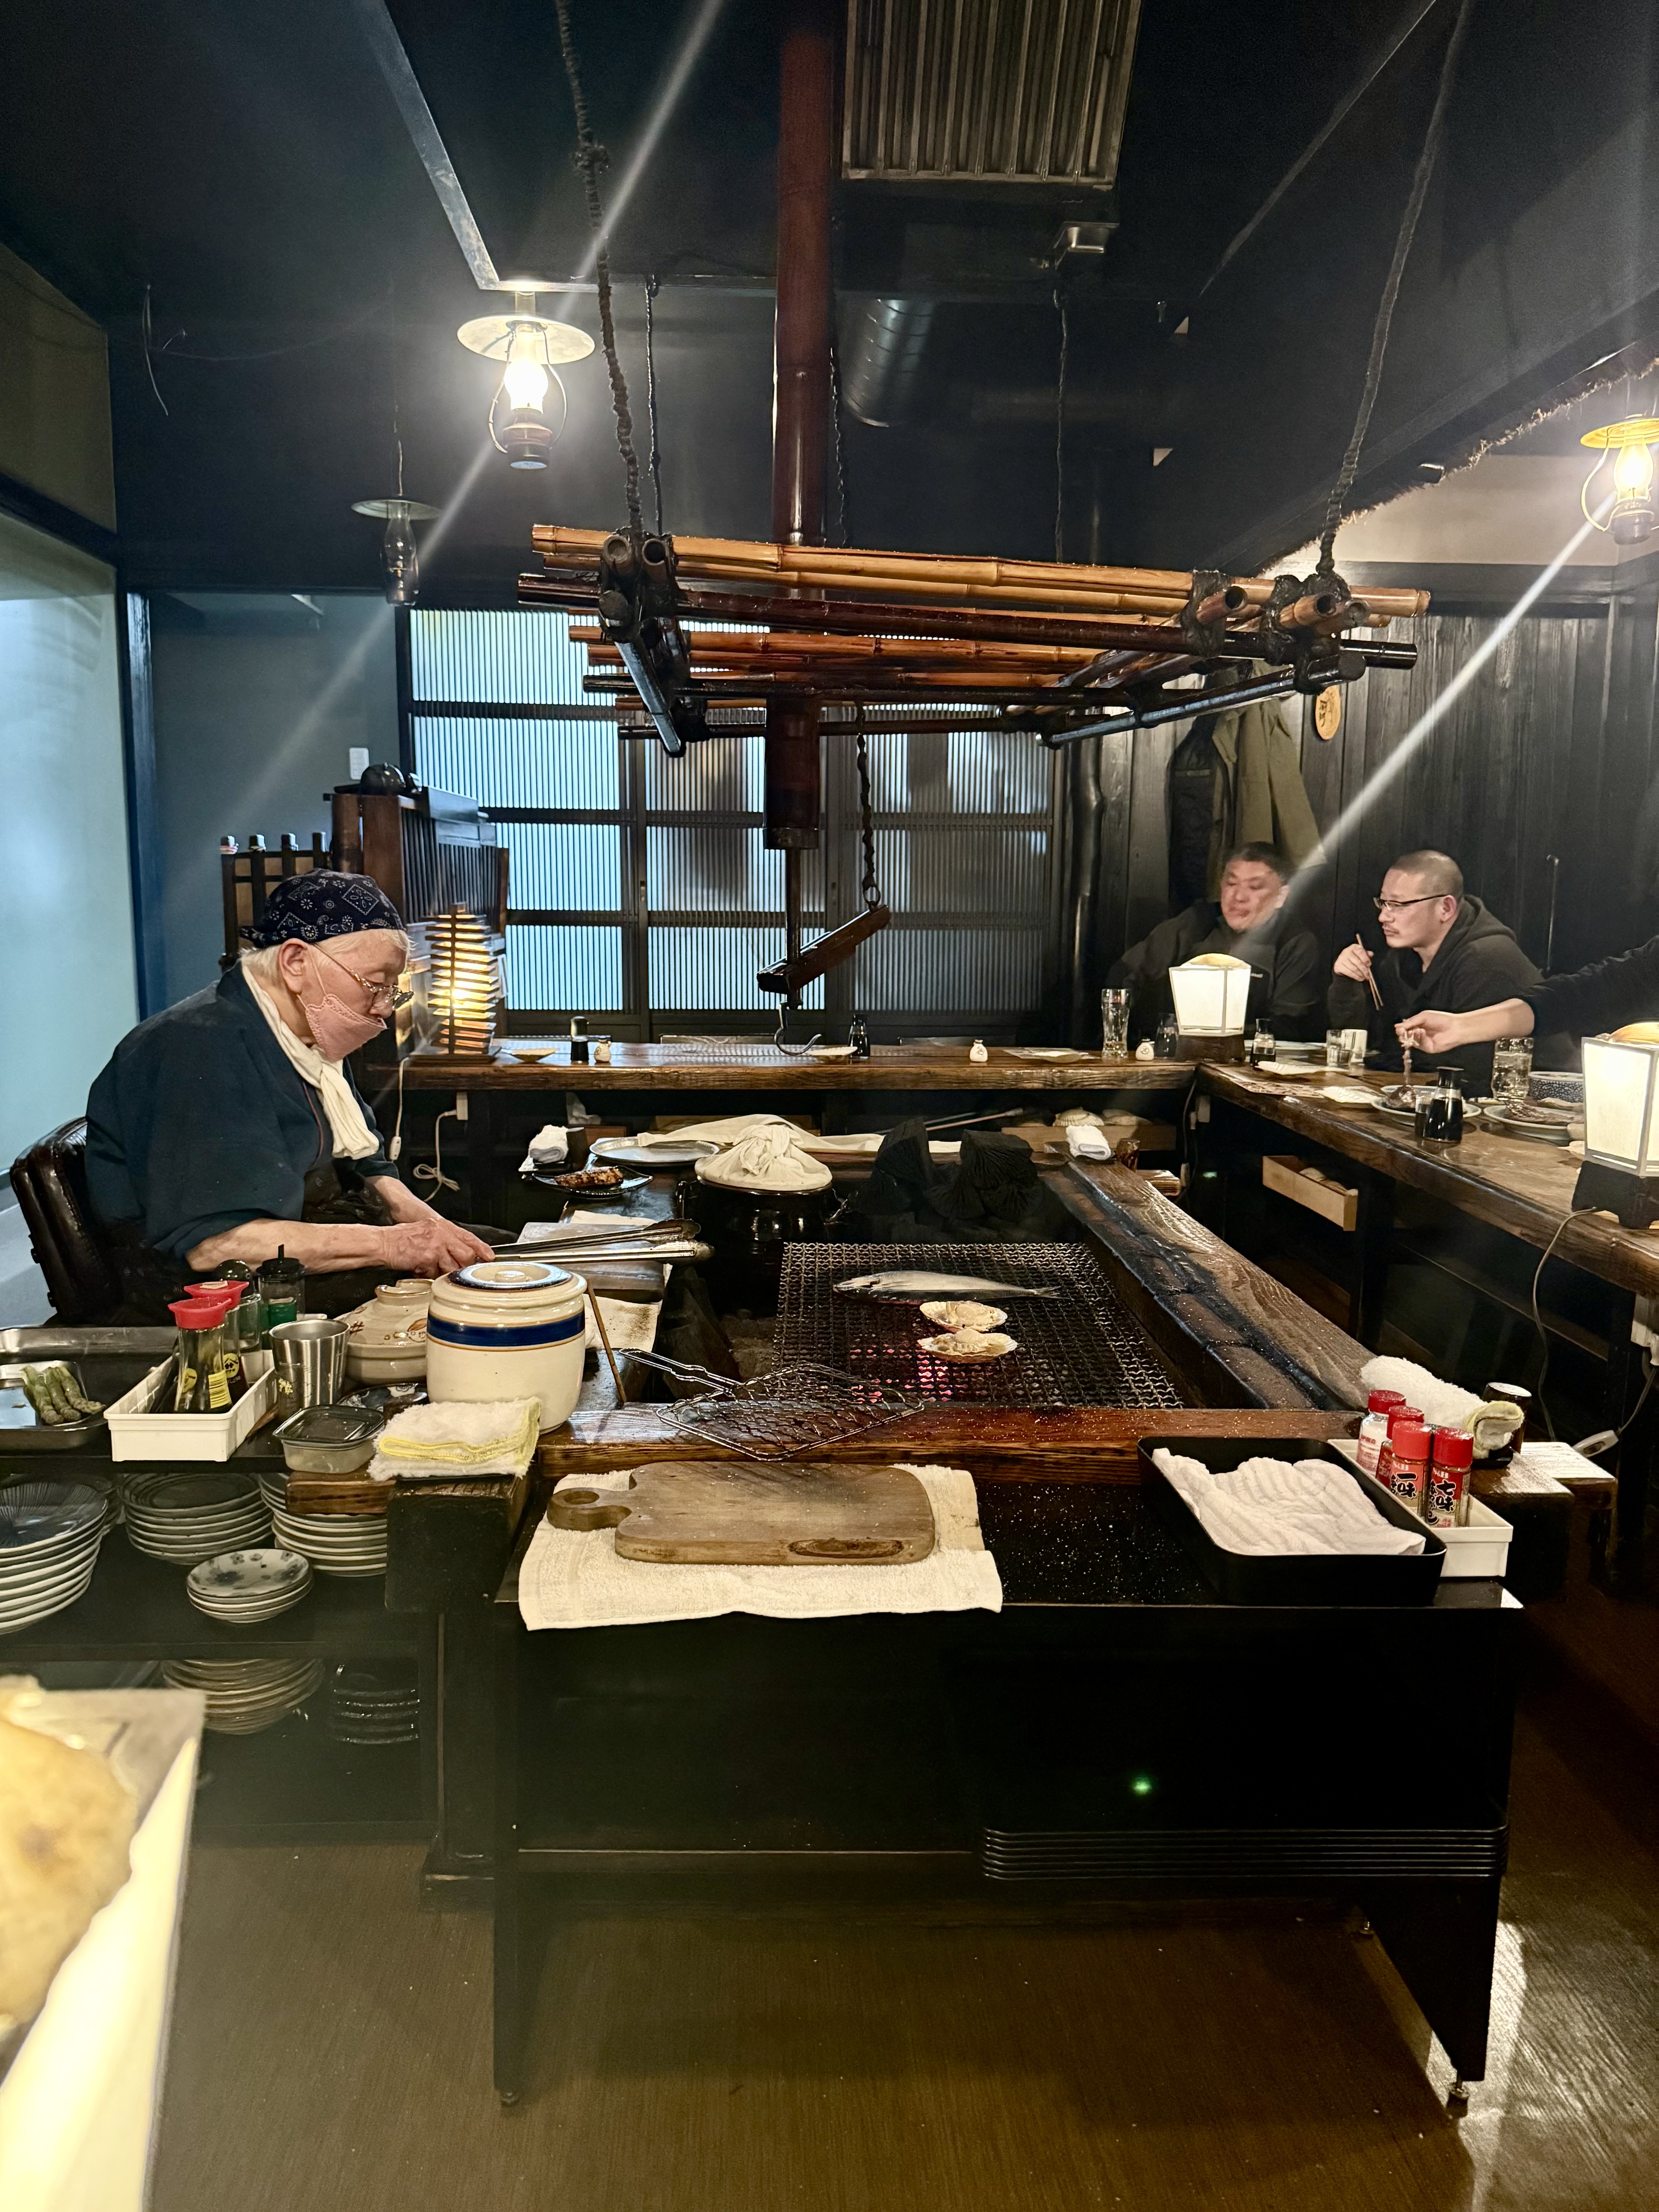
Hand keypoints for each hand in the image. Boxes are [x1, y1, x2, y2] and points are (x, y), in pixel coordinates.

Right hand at [378, 1216, 494, 1277]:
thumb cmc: (401, 1238)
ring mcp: (435, 1246)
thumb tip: (458, 1252)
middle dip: (464, 1266)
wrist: (383, 1242)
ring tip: (434, 1270)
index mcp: (442, 1225)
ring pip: (452, 1267)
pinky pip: (436, 1274)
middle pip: (466, 1254)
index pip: (468, 1237)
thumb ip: (443, 1239)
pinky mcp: (427, 1258)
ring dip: (446, 1274)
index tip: (490, 1257)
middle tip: (459, 1272)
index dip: (481, 1248)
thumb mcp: (426, 1231)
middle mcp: (441, 1234)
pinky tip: (421, 1271)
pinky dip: (430, 1276)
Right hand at [1332, 943, 1373, 982]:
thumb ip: (1367, 954)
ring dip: (1360, 974)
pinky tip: (1359, 978)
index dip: (1366, 959)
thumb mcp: (1361, 954)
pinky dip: (1355, 976)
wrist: (1342, 961)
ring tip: (1365, 977)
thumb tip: (1371, 954)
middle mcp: (1346, 951)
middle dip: (1364, 970)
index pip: (1360, 952)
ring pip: (1353, 968)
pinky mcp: (1338, 965)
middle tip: (1368, 975)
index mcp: (1354, 947)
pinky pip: (1348, 972)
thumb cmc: (1355, 957)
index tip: (1369, 965)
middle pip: (1358, 962)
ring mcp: (1341, 959)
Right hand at [1396, 1010, 1467, 1054]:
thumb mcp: (1423, 1017)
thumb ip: (1410, 1022)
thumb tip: (1396, 1026)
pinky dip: (1418, 1038)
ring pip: (1410, 1042)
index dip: (1401, 1029)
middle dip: (1403, 1034)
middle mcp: (1419, 1035)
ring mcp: (1423, 1042)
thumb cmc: (1441, 1019)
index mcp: (1417, 1026)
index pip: (1404, 1029)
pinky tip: (1422, 1032)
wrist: (1455, 1027)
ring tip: (1417, 1029)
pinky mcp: (1427, 1048)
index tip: (1400, 1028)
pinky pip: (1419, 1045)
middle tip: (1404, 1031)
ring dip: (1411, 1035)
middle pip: (1405, 1037)